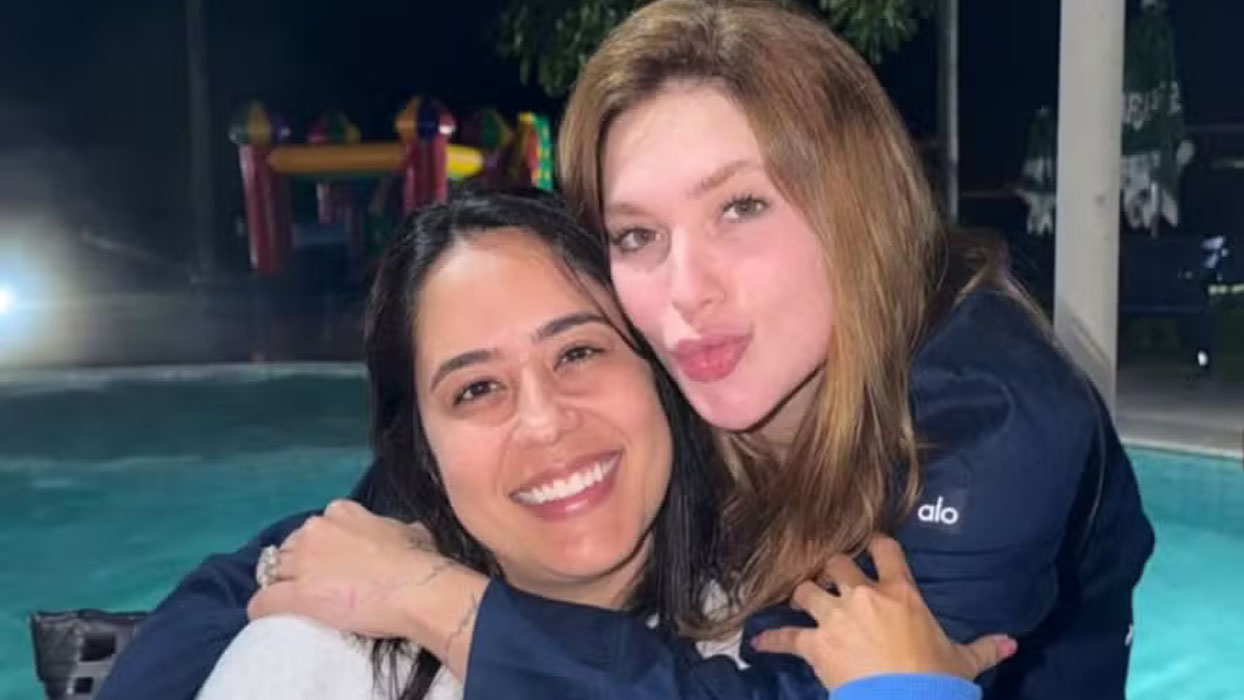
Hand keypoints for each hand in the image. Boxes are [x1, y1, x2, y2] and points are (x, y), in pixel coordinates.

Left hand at [247, 500, 486, 675]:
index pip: (315, 529)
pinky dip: (262, 608)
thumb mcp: (409, 531)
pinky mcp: (296, 594)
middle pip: (291, 548)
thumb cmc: (418, 562)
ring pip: (274, 572)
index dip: (320, 549)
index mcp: (341, 512)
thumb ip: (392, 529)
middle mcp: (317, 530)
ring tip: (292, 604)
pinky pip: (263, 600)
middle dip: (299, 566)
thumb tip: (403, 532)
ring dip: (281, 586)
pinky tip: (266, 615)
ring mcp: (304, 562)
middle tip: (316, 586)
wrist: (417, 589)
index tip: (331, 564)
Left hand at [751, 536, 1015, 689]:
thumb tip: (1012, 643)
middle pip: (837, 563)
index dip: (875, 542)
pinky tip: (758, 644)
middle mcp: (865, 595)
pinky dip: (772, 640)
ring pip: (808, 589)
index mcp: (902, 593)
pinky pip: (786, 637)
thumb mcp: (964, 661)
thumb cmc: (937, 680)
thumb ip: (986, 647)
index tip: (870, 542)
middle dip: (832, 569)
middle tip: (831, 579)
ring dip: (803, 595)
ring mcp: (836, 616)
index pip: (886, 550)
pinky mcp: (815, 644)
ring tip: (801, 602)